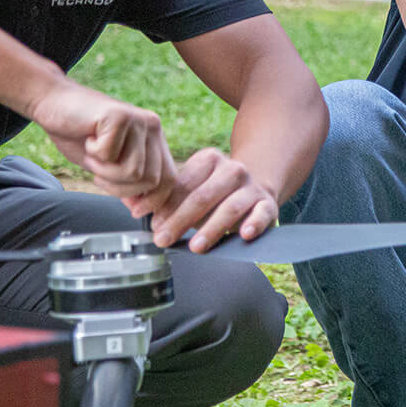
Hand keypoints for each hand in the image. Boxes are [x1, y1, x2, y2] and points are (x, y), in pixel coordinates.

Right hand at [27, 79, 174, 198]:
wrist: (53, 103)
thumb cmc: (78, 134)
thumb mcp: (107, 165)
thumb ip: (127, 182)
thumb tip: (142, 208)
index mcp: (154, 139)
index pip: (169, 178)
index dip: (154, 200)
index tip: (135, 211)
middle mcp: (152, 127)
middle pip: (151, 180)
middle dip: (121, 188)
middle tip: (99, 173)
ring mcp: (138, 120)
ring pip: (132, 171)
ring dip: (104, 172)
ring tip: (93, 154)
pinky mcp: (119, 116)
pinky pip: (110, 156)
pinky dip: (93, 154)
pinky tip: (88, 139)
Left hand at [129, 147, 279, 251]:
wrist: (255, 191)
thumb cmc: (214, 194)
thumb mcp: (193, 190)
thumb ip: (168, 200)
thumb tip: (138, 209)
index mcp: (209, 160)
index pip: (183, 185)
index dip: (165, 205)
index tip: (150, 223)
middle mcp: (232, 169)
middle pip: (203, 196)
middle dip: (180, 220)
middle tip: (163, 239)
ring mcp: (251, 187)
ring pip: (230, 207)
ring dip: (211, 228)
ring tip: (195, 246)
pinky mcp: (268, 204)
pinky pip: (262, 213)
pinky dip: (255, 223)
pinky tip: (245, 234)